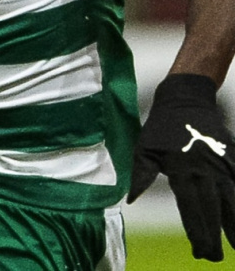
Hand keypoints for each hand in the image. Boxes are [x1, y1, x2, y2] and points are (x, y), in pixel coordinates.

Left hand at [128, 74, 234, 260]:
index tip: (198, 251)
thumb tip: (131, 200)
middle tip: (214, 258)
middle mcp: (204, 170)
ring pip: (232, 201)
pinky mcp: (232, 159)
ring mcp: (222, 166)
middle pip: (212, 210)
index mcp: (180, 170)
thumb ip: (141, 175)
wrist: (187, 100)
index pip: (190, 208)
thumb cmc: (160, 128)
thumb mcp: (144, 149)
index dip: (196, 231)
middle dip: (214, 236)